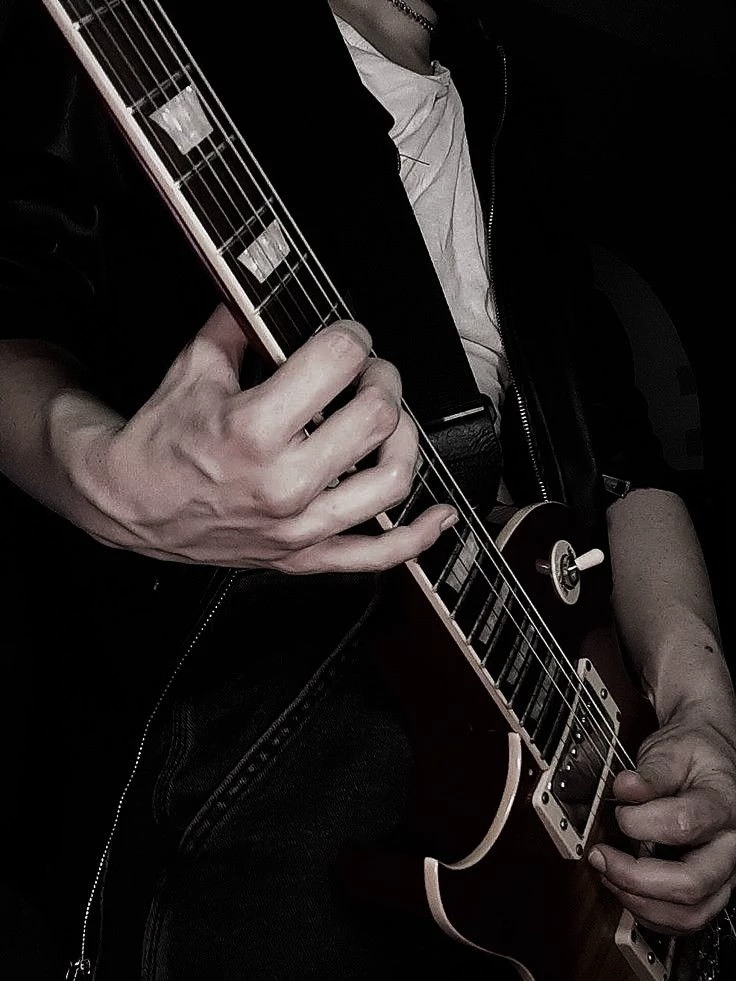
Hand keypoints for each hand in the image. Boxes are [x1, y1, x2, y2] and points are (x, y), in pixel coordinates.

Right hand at [74, 305, 455, 570]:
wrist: (132, 504)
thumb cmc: (162, 440)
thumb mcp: (192, 368)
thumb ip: (236, 322)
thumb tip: (266, 285)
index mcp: (253, 427)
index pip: (338, 363)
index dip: (352, 336)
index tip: (348, 336)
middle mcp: (283, 480)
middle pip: (376, 416)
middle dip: (383, 379)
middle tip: (371, 372)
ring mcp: (298, 524)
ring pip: (391, 480)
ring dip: (405, 439)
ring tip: (392, 421)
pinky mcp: (303, 554)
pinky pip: (376, 556)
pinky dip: (417, 537)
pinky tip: (438, 516)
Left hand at [588, 708, 735, 932]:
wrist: (709, 761)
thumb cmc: (692, 756)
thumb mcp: (672, 750)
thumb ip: (650, 771)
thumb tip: (625, 788)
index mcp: (723, 805)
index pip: (684, 825)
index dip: (641, 822)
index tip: (618, 811)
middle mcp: (730, 846)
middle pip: (691, 883)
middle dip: (636, 878)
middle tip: (601, 857)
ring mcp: (724, 871)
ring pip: (691, 913)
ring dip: (641, 902)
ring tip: (609, 875)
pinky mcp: (711, 887)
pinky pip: (687, 919)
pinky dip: (651, 912)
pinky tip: (625, 888)